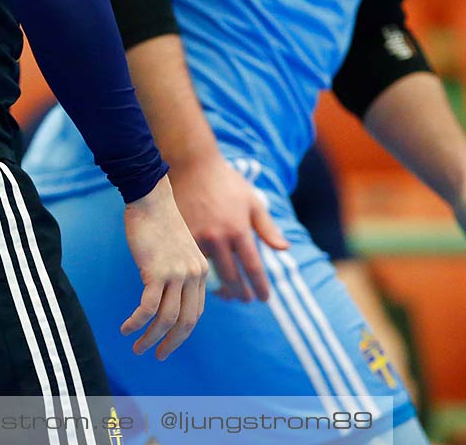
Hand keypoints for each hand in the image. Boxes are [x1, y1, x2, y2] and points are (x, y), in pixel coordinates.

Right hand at [120, 175, 208, 358]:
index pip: (195, 313)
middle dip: (171, 344)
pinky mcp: (156, 271)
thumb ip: (178, 271)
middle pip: (185, 322)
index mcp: (200, 272)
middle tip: (156, 356)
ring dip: (150, 338)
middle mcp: (193, 276)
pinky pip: (148, 307)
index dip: (181, 333)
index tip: (169, 343)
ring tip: (137, 348)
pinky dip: (136, 322)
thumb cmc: (158, 221)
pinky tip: (125, 328)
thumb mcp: (177, 249)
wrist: (150, 198)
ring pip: (167, 319)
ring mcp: (176, 274)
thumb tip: (164, 293)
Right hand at [170, 154, 289, 301]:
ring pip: (210, 274)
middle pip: (231, 277)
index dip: (260, 287)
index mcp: (238, 230)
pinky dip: (203, 274)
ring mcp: (197, 238)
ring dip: (221, 288)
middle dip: (241, 292)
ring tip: (228, 294)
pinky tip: (208, 279)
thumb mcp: (252, 201)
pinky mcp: (181, 236)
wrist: (192, 165)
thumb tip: (284, 249)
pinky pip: (194, 262)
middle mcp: (218, 238)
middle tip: (247, 299)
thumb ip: (267, 228)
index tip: (264, 298)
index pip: (252, 268)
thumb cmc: (226, 182)